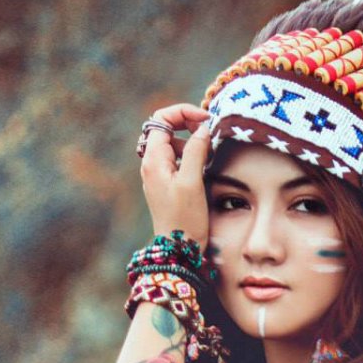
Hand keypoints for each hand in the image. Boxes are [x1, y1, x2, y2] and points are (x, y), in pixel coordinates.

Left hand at [139, 102, 211, 240]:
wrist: (178, 250)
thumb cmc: (184, 219)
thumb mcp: (192, 181)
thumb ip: (195, 150)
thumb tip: (203, 128)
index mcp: (153, 160)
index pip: (161, 119)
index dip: (183, 113)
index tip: (205, 120)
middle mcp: (151, 164)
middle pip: (166, 128)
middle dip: (188, 124)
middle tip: (210, 132)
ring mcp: (158, 174)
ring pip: (173, 144)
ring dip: (192, 141)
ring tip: (210, 152)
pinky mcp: (167, 184)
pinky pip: (177, 159)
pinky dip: (191, 155)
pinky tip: (205, 166)